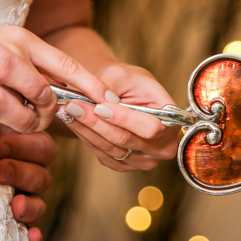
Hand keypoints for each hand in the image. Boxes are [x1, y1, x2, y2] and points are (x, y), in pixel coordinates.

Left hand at [0, 128, 56, 240]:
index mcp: (31, 149)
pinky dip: (33, 236)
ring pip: (40, 203)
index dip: (23, 147)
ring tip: (16, 206)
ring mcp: (28, 199)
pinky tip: (31, 237)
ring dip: (30, 205)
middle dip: (20, 173)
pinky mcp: (19, 221)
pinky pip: (32, 230)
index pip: (42, 147)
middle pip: (42, 176)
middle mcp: (34, 173)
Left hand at [60, 63, 178, 171]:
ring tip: (68, 110)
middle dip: (97, 122)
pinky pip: (103, 155)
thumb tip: (101, 102)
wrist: (121, 93)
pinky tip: (73, 122)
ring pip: (111, 149)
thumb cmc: (127, 81)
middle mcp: (163, 147)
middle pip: (127, 140)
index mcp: (172, 122)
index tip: (99, 106)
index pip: (150, 127)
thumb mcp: (122, 75)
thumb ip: (112, 89)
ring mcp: (144, 161)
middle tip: (72, 105)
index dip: (124, 119)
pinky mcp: (125, 165)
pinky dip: (86, 138)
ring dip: (86, 130)